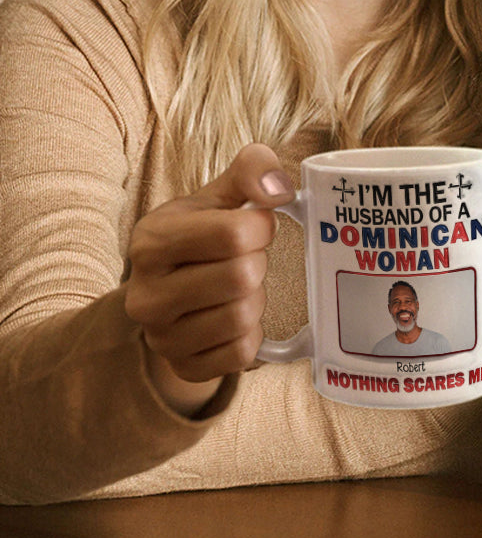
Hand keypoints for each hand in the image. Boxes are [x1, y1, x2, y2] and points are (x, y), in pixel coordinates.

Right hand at [125, 143, 293, 414]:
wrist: (169, 292)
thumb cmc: (202, 236)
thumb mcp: (219, 195)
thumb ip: (251, 170)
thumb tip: (279, 189)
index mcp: (151, 241)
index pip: (233, 233)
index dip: (261, 227)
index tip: (255, 226)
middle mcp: (146, 294)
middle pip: (242, 277)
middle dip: (257, 263)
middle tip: (245, 260)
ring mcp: (160, 338)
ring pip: (244, 317)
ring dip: (256, 298)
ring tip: (238, 288)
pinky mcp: (183, 367)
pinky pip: (242, 353)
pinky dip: (252, 334)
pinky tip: (235, 317)